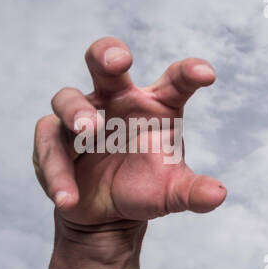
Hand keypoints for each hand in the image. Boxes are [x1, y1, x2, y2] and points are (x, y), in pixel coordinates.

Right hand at [33, 37, 225, 225]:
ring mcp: (81, 116)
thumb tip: (218, 195)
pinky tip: (68, 198)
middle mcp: (118, 101)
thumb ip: (194, 193)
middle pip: (106, 63)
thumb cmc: (145, 188)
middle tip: (119, 60)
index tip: (205, 74)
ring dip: (76, 112)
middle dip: (108, 54)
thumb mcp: (173, 193)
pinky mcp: (54, 139)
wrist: (107, 214)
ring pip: (68, 99)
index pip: (175, 80)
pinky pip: (49, 146)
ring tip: (88, 131)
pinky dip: (57, 172)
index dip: (189, 72)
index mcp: (156, 105)